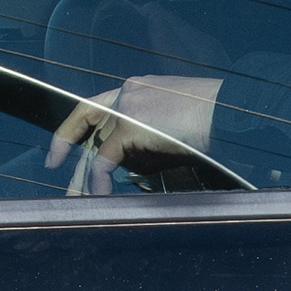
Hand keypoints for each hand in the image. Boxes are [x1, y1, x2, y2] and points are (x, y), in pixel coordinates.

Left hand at [44, 73, 222, 194]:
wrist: (229, 113)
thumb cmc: (218, 121)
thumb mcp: (177, 126)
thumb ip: (150, 140)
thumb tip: (135, 168)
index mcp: (138, 89)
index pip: (96, 108)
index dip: (74, 130)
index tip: (61, 152)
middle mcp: (127, 93)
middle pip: (89, 130)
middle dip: (75, 163)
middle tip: (68, 188)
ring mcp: (127, 106)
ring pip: (95, 147)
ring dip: (85, 179)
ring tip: (78, 202)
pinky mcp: (130, 125)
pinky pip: (106, 160)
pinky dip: (100, 181)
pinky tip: (100, 196)